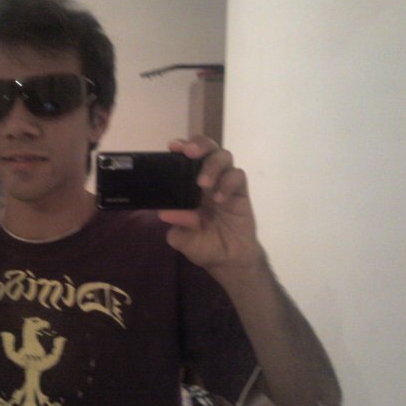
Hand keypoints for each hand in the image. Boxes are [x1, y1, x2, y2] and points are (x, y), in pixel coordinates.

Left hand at [158, 136, 262, 274]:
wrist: (229, 260)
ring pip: (223, 156)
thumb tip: (165, 212)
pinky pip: (238, 176)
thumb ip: (177, 226)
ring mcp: (224, 183)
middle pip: (206, 148)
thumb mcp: (185, 240)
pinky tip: (220, 199)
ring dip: (212, 165)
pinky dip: (228, 183)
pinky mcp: (241, 192)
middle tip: (189, 153)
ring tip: (203, 183)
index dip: (180, 148)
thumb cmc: (204, 246)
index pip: (184, 159)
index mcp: (188, 186)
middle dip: (198, 145)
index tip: (172, 146)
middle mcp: (206, 179)